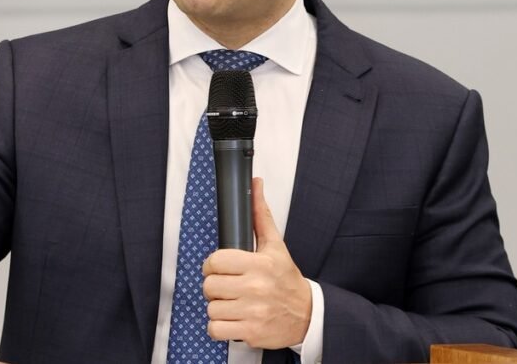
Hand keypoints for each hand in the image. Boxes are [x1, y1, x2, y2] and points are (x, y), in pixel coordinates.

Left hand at [202, 177, 311, 348]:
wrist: (307, 314)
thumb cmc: (286, 279)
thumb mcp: (276, 245)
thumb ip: (260, 215)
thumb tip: (255, 184)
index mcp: (259, 264)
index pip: (215, 261)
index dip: (214, 264)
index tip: (222, 267)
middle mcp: (255, 288)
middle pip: (210, 285)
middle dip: (215, 286)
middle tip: (228, 286)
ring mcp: (253, 312)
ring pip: (211, 308)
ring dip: (218, 307)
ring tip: (233, 302)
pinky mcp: (251, 332)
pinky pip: (216, 329)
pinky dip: (220, 326)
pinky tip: (233, 318)